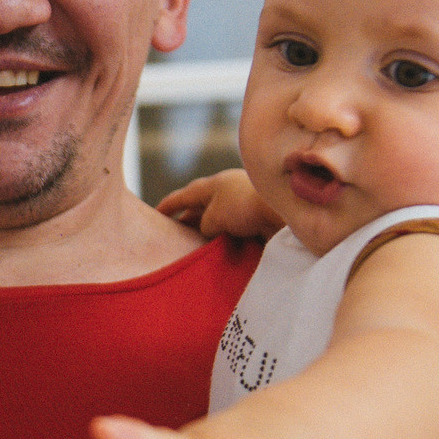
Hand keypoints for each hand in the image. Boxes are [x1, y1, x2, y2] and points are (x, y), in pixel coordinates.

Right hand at [157, 168, 283, 240]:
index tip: (154, 214)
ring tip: (194, 250)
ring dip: (207, 234)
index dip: (168, 206)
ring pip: (218, 223)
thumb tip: (208, 231)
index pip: (184, 195)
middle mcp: (228, 194)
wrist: (285, 212)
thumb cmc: (245, 206)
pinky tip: (219, 254)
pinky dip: (224, 242)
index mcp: (214, 185)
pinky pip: (233, 233)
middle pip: (201, 209)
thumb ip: (203, 224)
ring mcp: (243, 208)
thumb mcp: (214, 214)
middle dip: (187, 221)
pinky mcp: (257, 222)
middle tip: (173, 237)